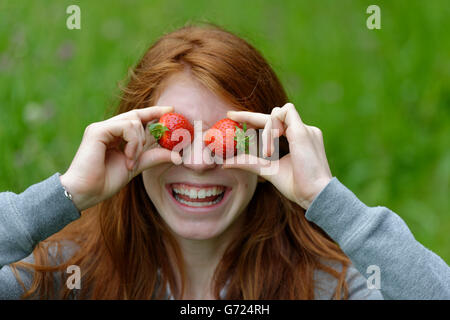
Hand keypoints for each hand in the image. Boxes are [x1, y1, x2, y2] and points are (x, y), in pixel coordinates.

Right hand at [59, 106, 181, 210]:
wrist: (85, 193)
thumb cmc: (105, 181)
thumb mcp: (136, 167)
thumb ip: (153, 157)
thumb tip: (177, 155)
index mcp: (115, 136)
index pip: (137, 119)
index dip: (153, 112)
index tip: (171, 109)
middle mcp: (108, 129)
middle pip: (137, 116)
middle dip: (154, 120)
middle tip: (167, 129)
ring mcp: (102, 128)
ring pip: (134, 122)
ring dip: (140, 143)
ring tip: (133, 160)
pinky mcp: (97, 130)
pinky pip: (126, 127)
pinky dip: (132, 142)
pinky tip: (128, 157)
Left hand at [224, 103, 331, 209]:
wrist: (315, 194)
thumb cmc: (296, 186)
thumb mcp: (267, 170)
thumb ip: (249, 162)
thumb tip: (225, 162)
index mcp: (296, 139)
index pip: (273, 123)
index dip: (253, 118)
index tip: (233, 116)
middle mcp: (301, 131)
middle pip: (273, 115)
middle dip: (250, 115)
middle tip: (231, 116)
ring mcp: (304, 129)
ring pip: (277, 112)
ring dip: (267, 130)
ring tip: (269, 153)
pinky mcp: (303, 130)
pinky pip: (284, 113)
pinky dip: (273, 126)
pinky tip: (275, 142)